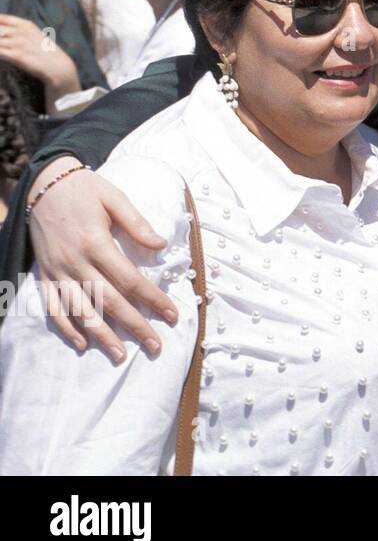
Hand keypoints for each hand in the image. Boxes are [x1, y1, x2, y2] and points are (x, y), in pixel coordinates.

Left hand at [0, 14, 79, 102]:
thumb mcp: (34, 35)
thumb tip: (2, 31)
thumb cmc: (45, 51)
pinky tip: (1, 54)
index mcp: (26, 25)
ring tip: (2, 47)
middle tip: (2, 42)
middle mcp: (22, 32)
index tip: (0, 32)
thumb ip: (18, 30)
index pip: (2, 18)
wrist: (57, 66)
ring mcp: (19, 44)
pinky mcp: (17, 56)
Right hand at [27, 156, 174, 361]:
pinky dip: (66, 327)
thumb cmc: (84, 190)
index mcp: (96, 243)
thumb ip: (137, 223)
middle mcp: (75, 262)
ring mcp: (57, 271)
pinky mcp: (44, 275)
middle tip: (155, 346)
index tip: (172, 315)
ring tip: (120, 355)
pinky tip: (82, 343)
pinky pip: (52, 307)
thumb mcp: (114, 198)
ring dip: (101, 335)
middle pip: (109, 301)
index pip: (130, 280)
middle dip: (134, 325)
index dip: (153, 300)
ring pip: (80, 310)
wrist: (42, 184)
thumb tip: (161, 245)